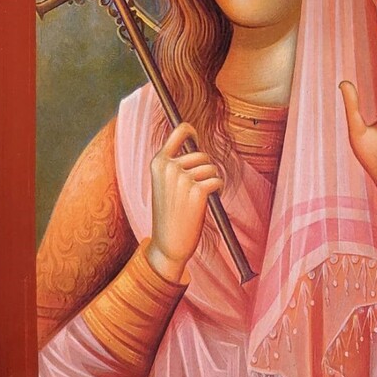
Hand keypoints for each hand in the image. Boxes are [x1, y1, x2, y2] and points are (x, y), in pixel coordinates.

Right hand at [147, 123, 223, 282]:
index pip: (179, 131)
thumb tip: (195, 144)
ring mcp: (183, 178)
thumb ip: (175, 164)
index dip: (191, 131)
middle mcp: (169, 167)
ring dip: (212, 181)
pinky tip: (209, 200)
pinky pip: (218, 180)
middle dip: (205, 169)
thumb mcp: (164, 184)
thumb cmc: (169, 213)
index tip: (195, 139)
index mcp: (158, 163)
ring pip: (211, 168)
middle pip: (201, 154)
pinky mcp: (198, 190)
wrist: (167, 244)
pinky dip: (218, 189)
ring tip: (200, 197)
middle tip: (197, 188)